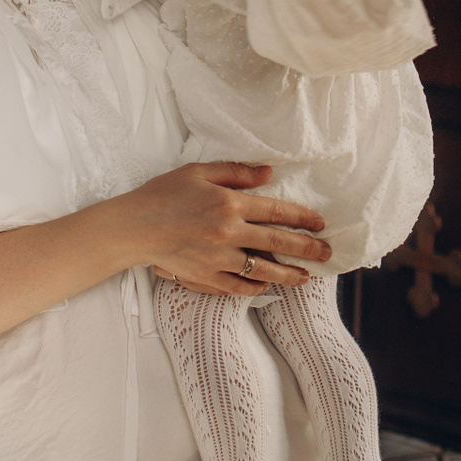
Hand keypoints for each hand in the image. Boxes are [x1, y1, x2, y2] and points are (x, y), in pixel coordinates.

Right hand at [119, 161, 330, 296]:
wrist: (133, 226)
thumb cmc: (163, 194)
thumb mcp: (199, 172)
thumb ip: (236, 173)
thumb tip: (269, 174)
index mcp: (229, 204)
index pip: (277, 212)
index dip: (303, 218)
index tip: (320, 224)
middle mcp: (229, 233)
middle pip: (279, 243)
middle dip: (308, 249)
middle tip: (327, 254)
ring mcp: (218, 258)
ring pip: (264, 270)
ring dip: (289, 275)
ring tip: (306, 277)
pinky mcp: (206, 277)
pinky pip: (238, 287)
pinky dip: (256, 287)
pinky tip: (267, 286)